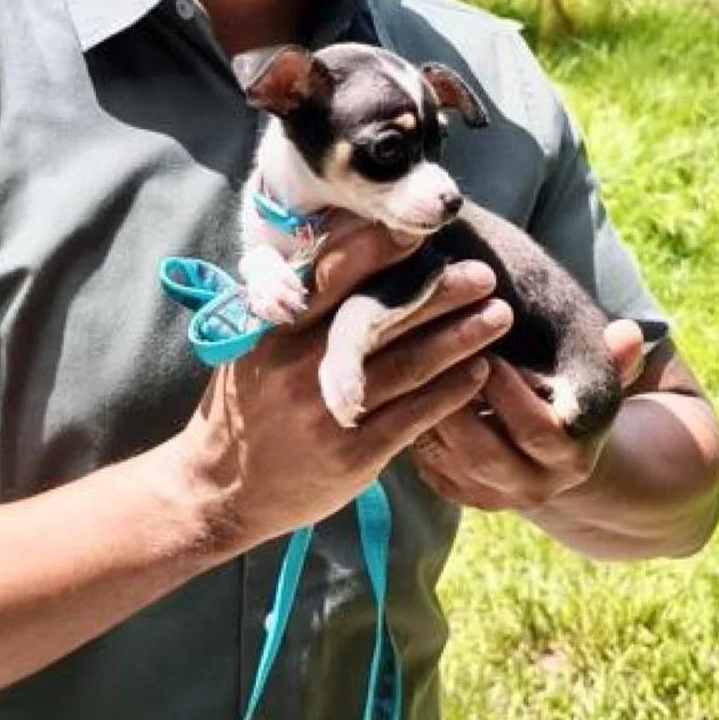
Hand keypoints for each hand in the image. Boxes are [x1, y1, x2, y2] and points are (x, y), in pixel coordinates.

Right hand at [171, 215, 510, 555]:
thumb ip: (293, 308)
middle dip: (438, 293)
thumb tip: (348, 254)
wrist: (221, 490)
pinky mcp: (354, 454)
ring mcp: (329, 412)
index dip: (375, 250)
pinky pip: (415, 415)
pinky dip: (451, 391)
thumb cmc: (243, 407)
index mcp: (274, 332)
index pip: (329, 278)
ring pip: (409, 365)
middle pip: (382, 319)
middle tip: (482, 273)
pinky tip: (479, 372)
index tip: (419, 229)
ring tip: (497, 315)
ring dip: (460, 338)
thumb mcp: (251, 348)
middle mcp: (300, 368)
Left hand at [409, 319, 645, 514]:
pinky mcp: (458, 493)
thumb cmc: (571, 398)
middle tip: (436, 358)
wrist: (552, 452)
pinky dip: (414, 427)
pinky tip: (405, 390)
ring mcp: (491, 496)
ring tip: (414, 368)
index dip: (508, 392)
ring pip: (446, 458)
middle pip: (482, 452)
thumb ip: (614, 359)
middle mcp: (532, 488)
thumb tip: (630, 332)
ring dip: (426, 413)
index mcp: (570, 459)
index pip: (535, 430)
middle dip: (456, 403)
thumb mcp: (594, 381)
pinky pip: (427, 464)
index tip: (486, 352)